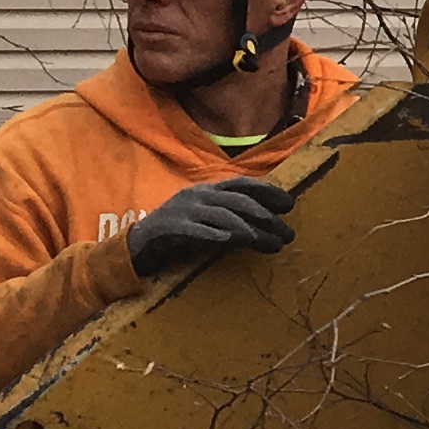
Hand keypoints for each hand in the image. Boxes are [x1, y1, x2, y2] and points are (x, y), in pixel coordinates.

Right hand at [125, 176, 295, 277]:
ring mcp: (183, 210)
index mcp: (208, 190)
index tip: (289, 204)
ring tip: (268, 242)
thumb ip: (235, 219)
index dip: (267, 191)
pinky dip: (212, 233)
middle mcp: (197, 195)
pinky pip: (194, 229)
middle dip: (265, 216)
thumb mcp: (210, 221)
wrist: (139, 244)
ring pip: (222, 215)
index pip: (242, 184)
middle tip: (287, 233)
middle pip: (237, 201)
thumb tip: (270, 227)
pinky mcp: (170, 227)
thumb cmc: (181, 233)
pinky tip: (230, 240)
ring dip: (248, 229)